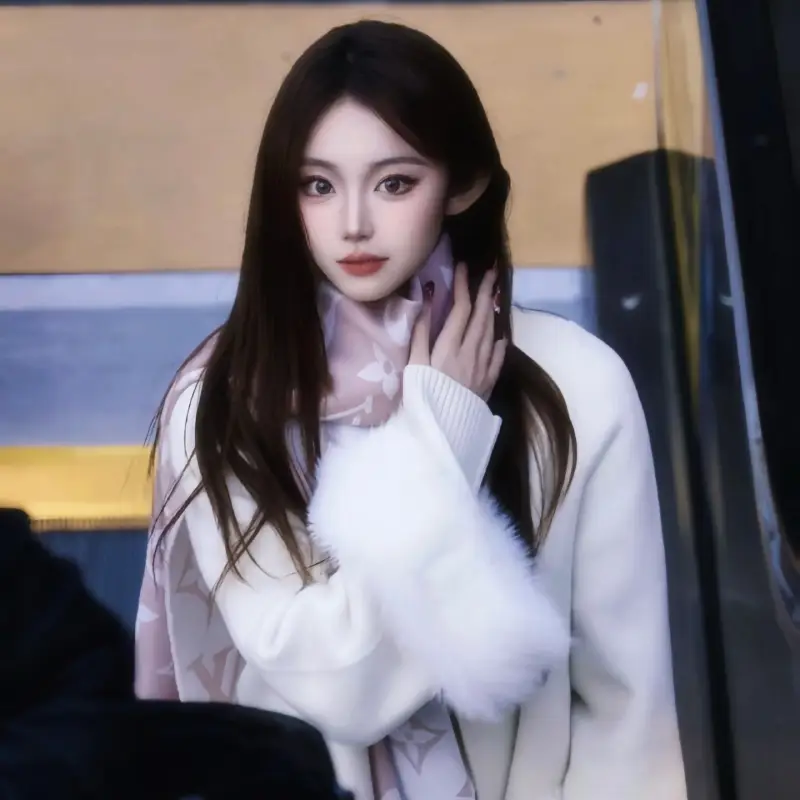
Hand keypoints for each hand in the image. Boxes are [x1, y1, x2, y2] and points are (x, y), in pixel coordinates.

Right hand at [409, 262, 507, 399]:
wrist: (443, 429)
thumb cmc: (422, 396)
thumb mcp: (414, 363)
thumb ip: (420, 332)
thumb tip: (427, 299)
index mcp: (450, 345)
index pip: (461, 308)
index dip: (463, 286)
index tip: (464, 268)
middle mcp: (471, 352)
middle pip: (481, 316)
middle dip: (485, 292)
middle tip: (490, 272)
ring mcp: (482, 367)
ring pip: (490, 333)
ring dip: (492, 312)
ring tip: (494, 296)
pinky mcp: (487, 383)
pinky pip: (497, 359)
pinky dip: (499, 345)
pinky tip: (501, 337)